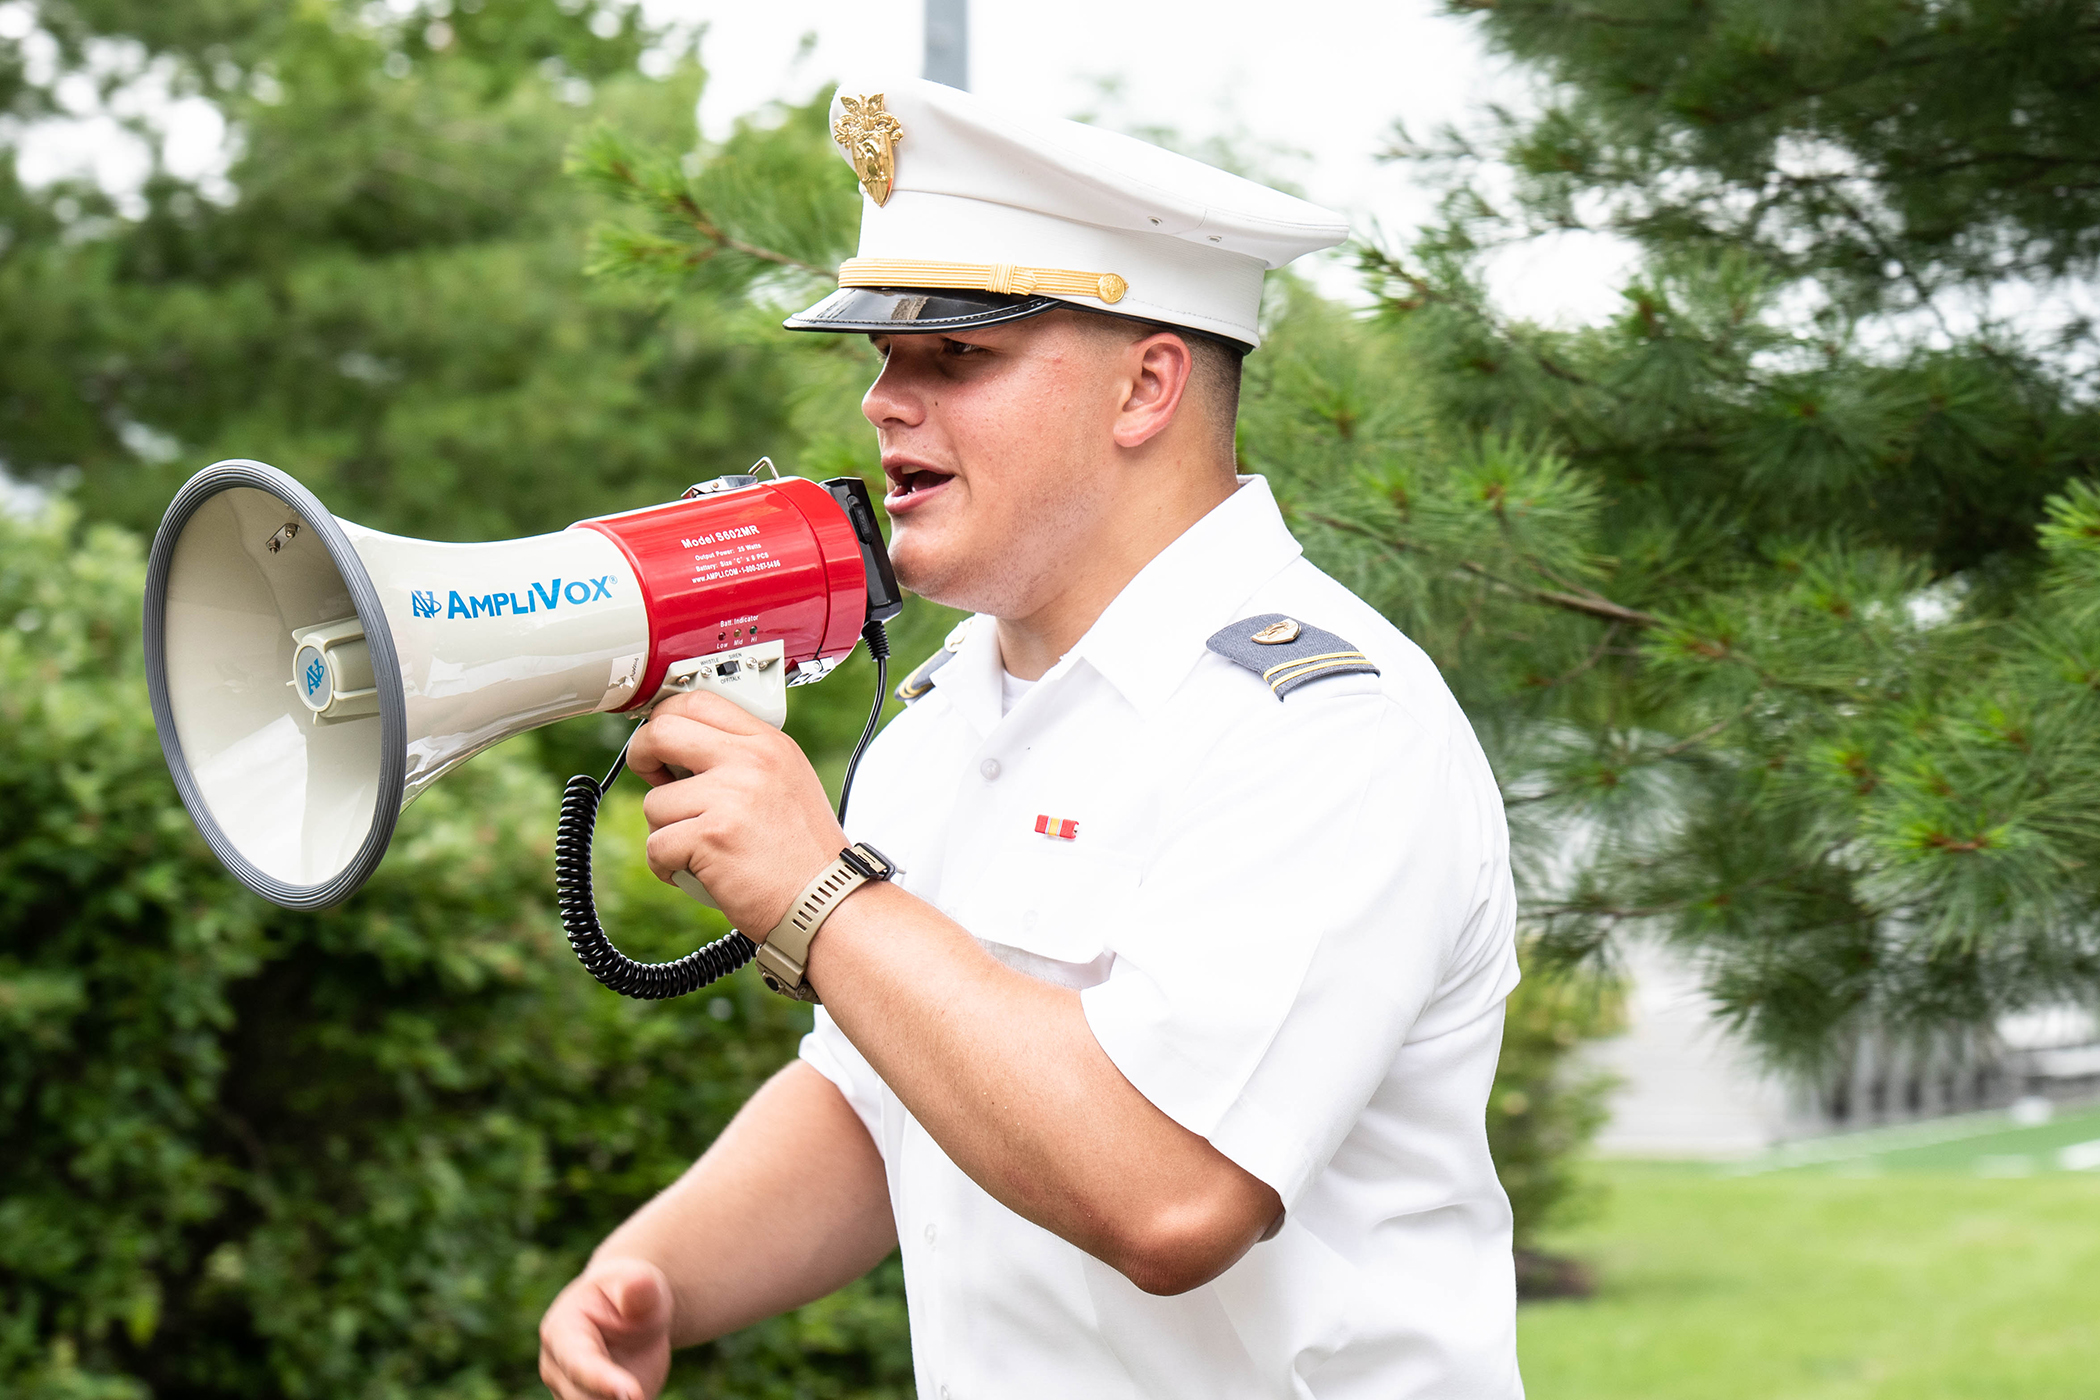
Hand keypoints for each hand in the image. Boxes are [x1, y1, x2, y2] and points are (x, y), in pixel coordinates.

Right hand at [538, 1257, 673, 1399]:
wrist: (632, 1314)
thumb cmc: (633, 1294)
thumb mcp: (642, 1286)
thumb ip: (640, 1289)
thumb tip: (641, 1284)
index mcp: (561, 1331)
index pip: (578, 1363)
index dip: (603, 1381)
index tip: (632, 1395)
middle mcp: (556, 1367)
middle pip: (582, 1398)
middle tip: (642, 1395)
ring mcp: (567, 1391)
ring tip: (641, 1390)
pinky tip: (640, 1394)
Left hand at [626, 690, 845, 935]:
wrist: (826, 903)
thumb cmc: (805, 855)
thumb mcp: (787, 783)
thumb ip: (742, 760)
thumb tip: (679, 752)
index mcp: (769, 744)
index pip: (699, 702)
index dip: (665, 719)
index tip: (660, 741)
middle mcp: (751, 762)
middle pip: (663, 731)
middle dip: (642, 756)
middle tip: (652, 777)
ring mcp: (730, 797)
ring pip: (655, 802)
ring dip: (666, 831)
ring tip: (699, 849)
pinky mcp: (711, 837)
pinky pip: (656, 846)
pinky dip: (667, 867)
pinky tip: (694, 872)